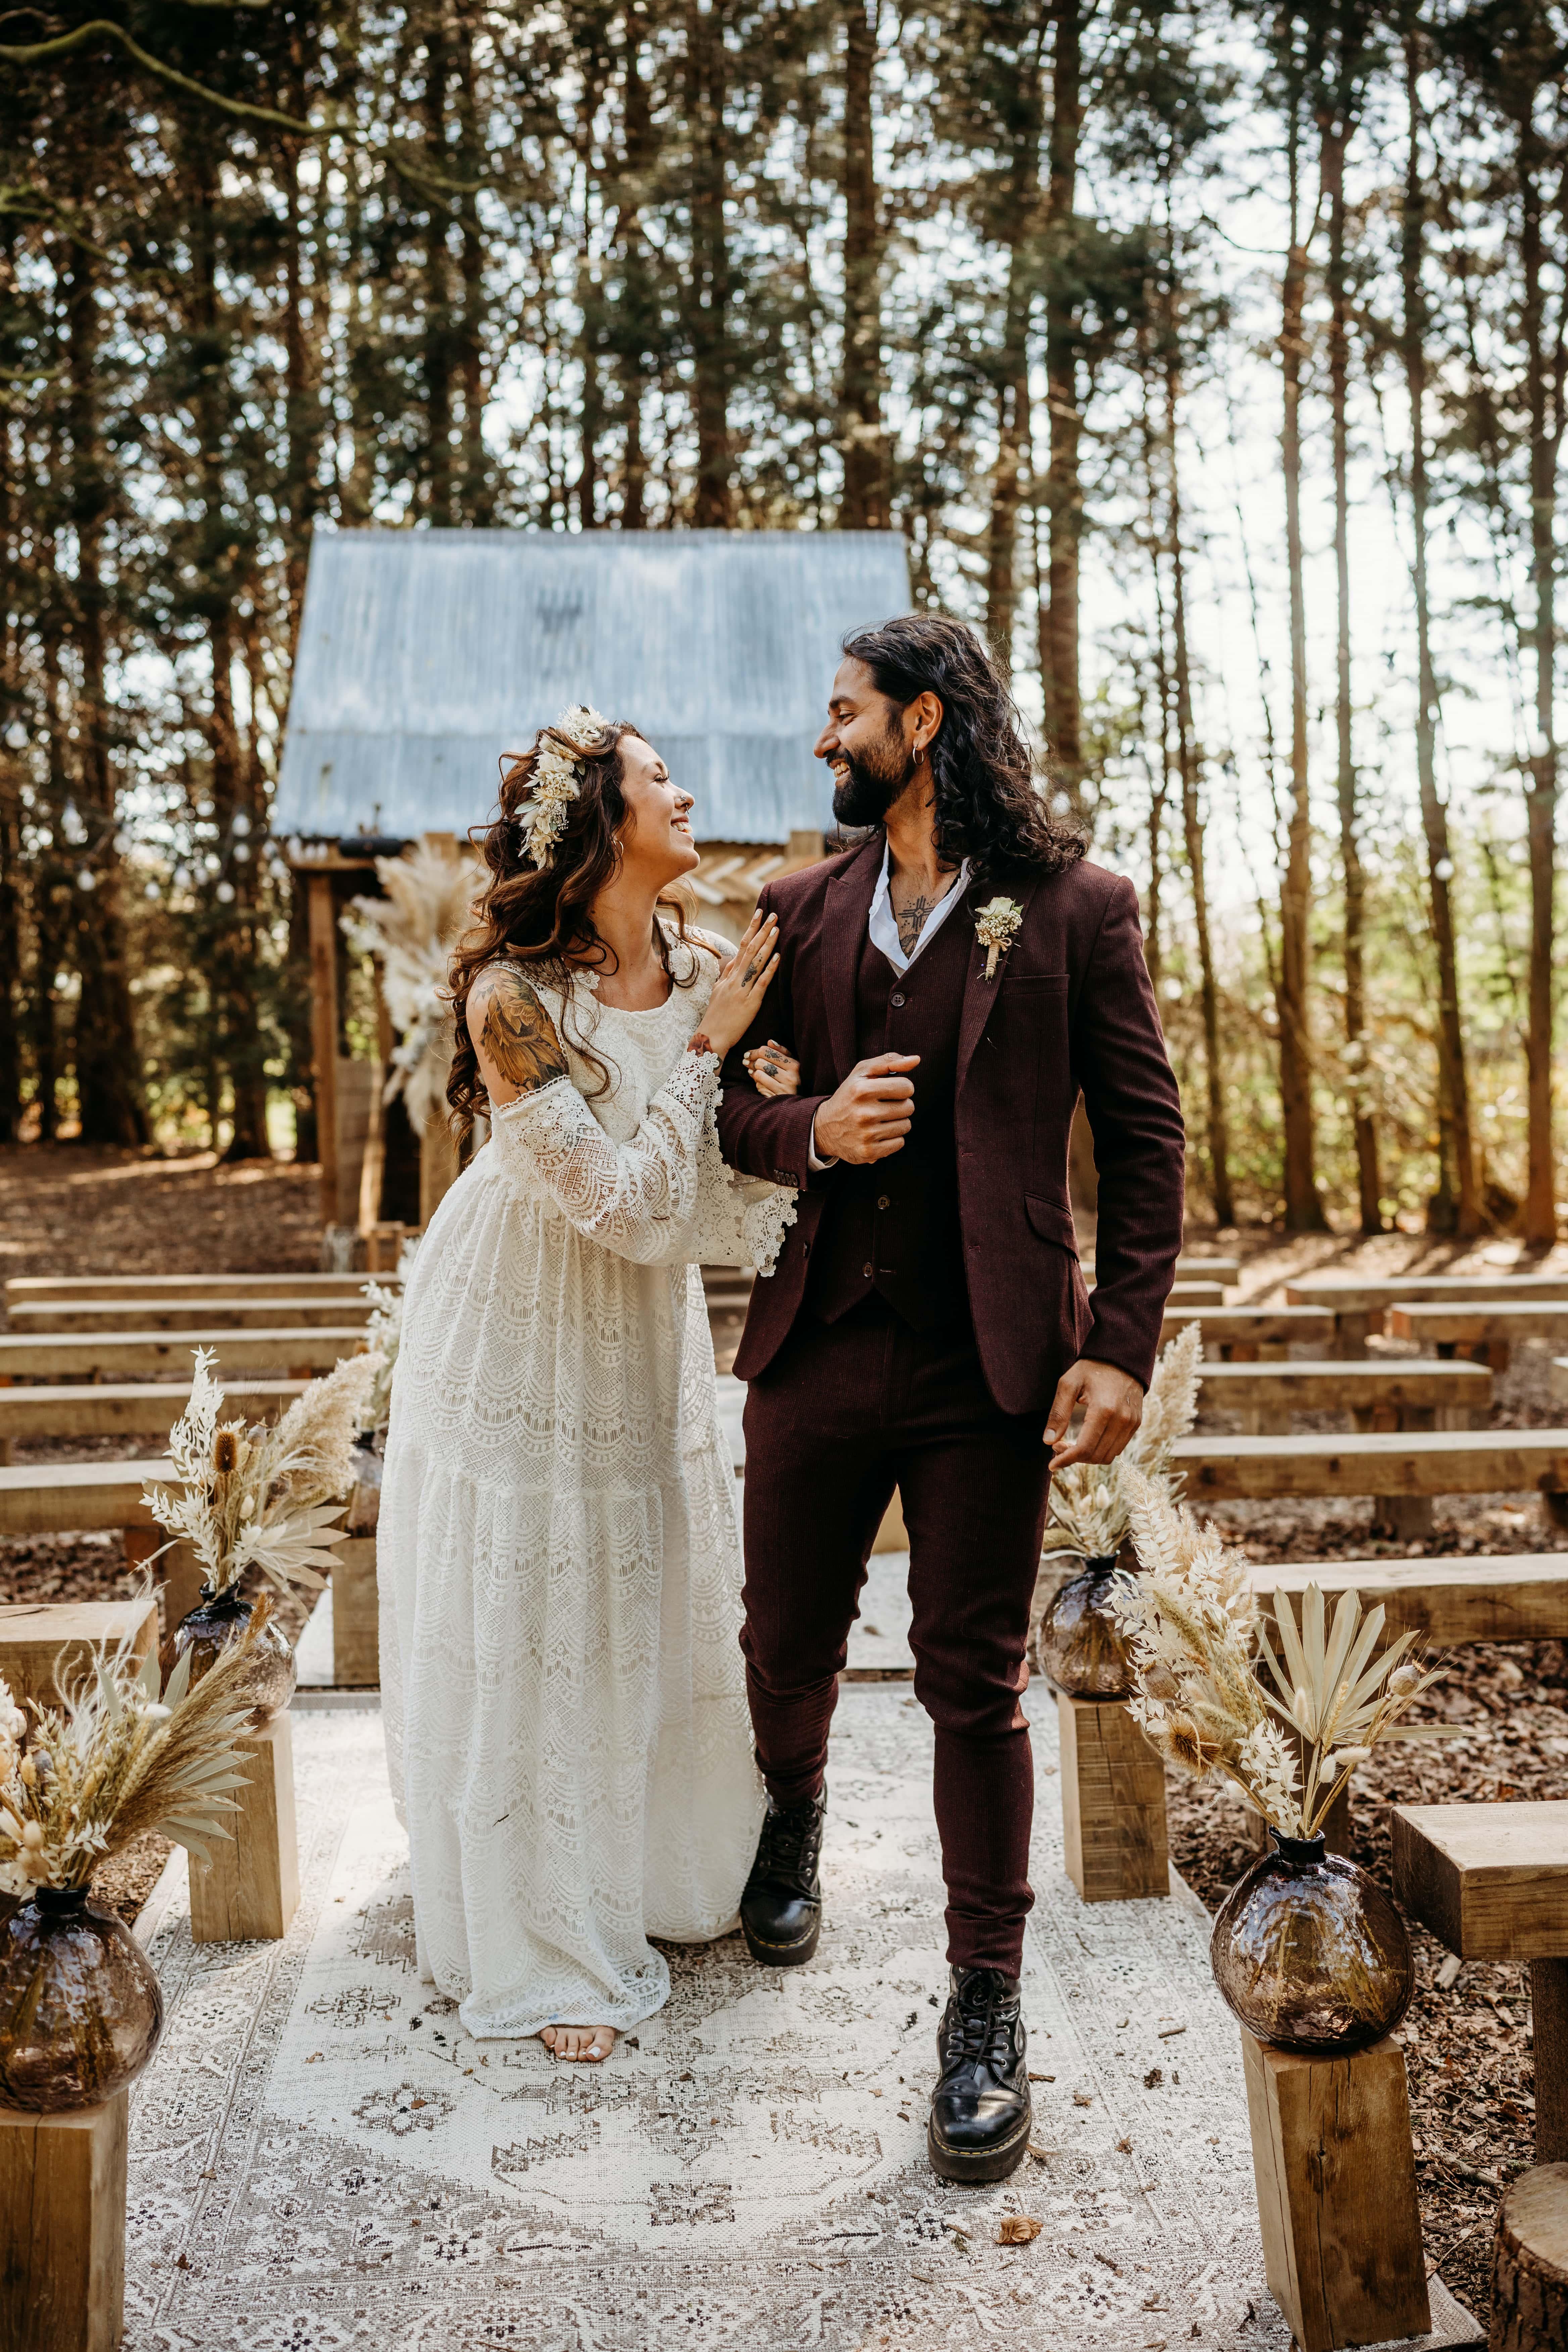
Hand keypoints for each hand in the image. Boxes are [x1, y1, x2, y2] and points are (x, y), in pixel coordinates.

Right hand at [702, 909, 780, 1056]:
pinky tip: (778, 957)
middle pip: (749, 949)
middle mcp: (734, 979)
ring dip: (767, 943)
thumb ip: (727, 975)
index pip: (741, 946)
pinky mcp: (750, 1002)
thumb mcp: (719, 991)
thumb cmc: (716, 1016)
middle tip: (773, 914)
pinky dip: (769, 968)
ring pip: (755, 961)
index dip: (751, 929)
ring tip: (777, 928)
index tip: (759, 914)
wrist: (711, 1037)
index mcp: (729, 975)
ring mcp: (742, 989)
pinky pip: (761, 982)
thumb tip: (734, 961)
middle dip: (762, 930)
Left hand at [743, 1039, 800, 1097]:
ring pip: (758, 1074)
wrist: (794, 1104)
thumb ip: (781, 1052)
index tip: (748, 1054)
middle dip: (751, 1061)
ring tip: (753, 1072)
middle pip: (761, 1062)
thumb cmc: (790, 1080)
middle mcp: (791, 1076)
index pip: (768, 1051)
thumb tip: (769, 1041)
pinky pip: (759, 1085)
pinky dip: (757, 1083)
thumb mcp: (790, 1065)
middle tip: (746, 1062)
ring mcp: (784, 1088)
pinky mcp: (776, 1097)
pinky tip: (759, 1083)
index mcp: (794, 1065)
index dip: (755, 1052)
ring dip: (753, 1072)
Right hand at [813, 1052, 919, 1163]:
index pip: (907, 1087)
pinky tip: (878, 1133)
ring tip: (880, 1119)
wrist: (824, 1128)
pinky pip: (899, 1143)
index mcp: (862, 1090)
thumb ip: (889, 1061)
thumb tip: (916, 1059)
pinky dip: (892, 1138)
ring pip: (906, 1126)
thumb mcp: (862, 1072)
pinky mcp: (869, 1152)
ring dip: (897, 1122)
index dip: (902, 1088)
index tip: (890, 1091)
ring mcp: (866, 1135)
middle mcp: (864, 1113)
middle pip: (909, 1107)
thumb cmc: (850, 1095)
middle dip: (900, 1105)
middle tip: (884, 1106)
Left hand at [1043, 1359, 1143, 1469]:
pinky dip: (1101, 1451)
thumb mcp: (1068, 1384)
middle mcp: (1121, 1420)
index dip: (1066, 1460)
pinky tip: (1088, 1440)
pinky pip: (1117, 1448)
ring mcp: (1131, 1423)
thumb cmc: (1091, 1369)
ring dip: (1087, 1457)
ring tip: (1072, 1444)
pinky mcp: (1136, 1424)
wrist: (1121, 1358)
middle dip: (1074, 1458)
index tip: (1051, 1465)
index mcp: (1103, 1410)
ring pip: (1107, 1456)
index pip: (1084, 1448)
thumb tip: (1048, 1441)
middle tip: (1058, 1447)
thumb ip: (1058, 1413)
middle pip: (1095, 1456)